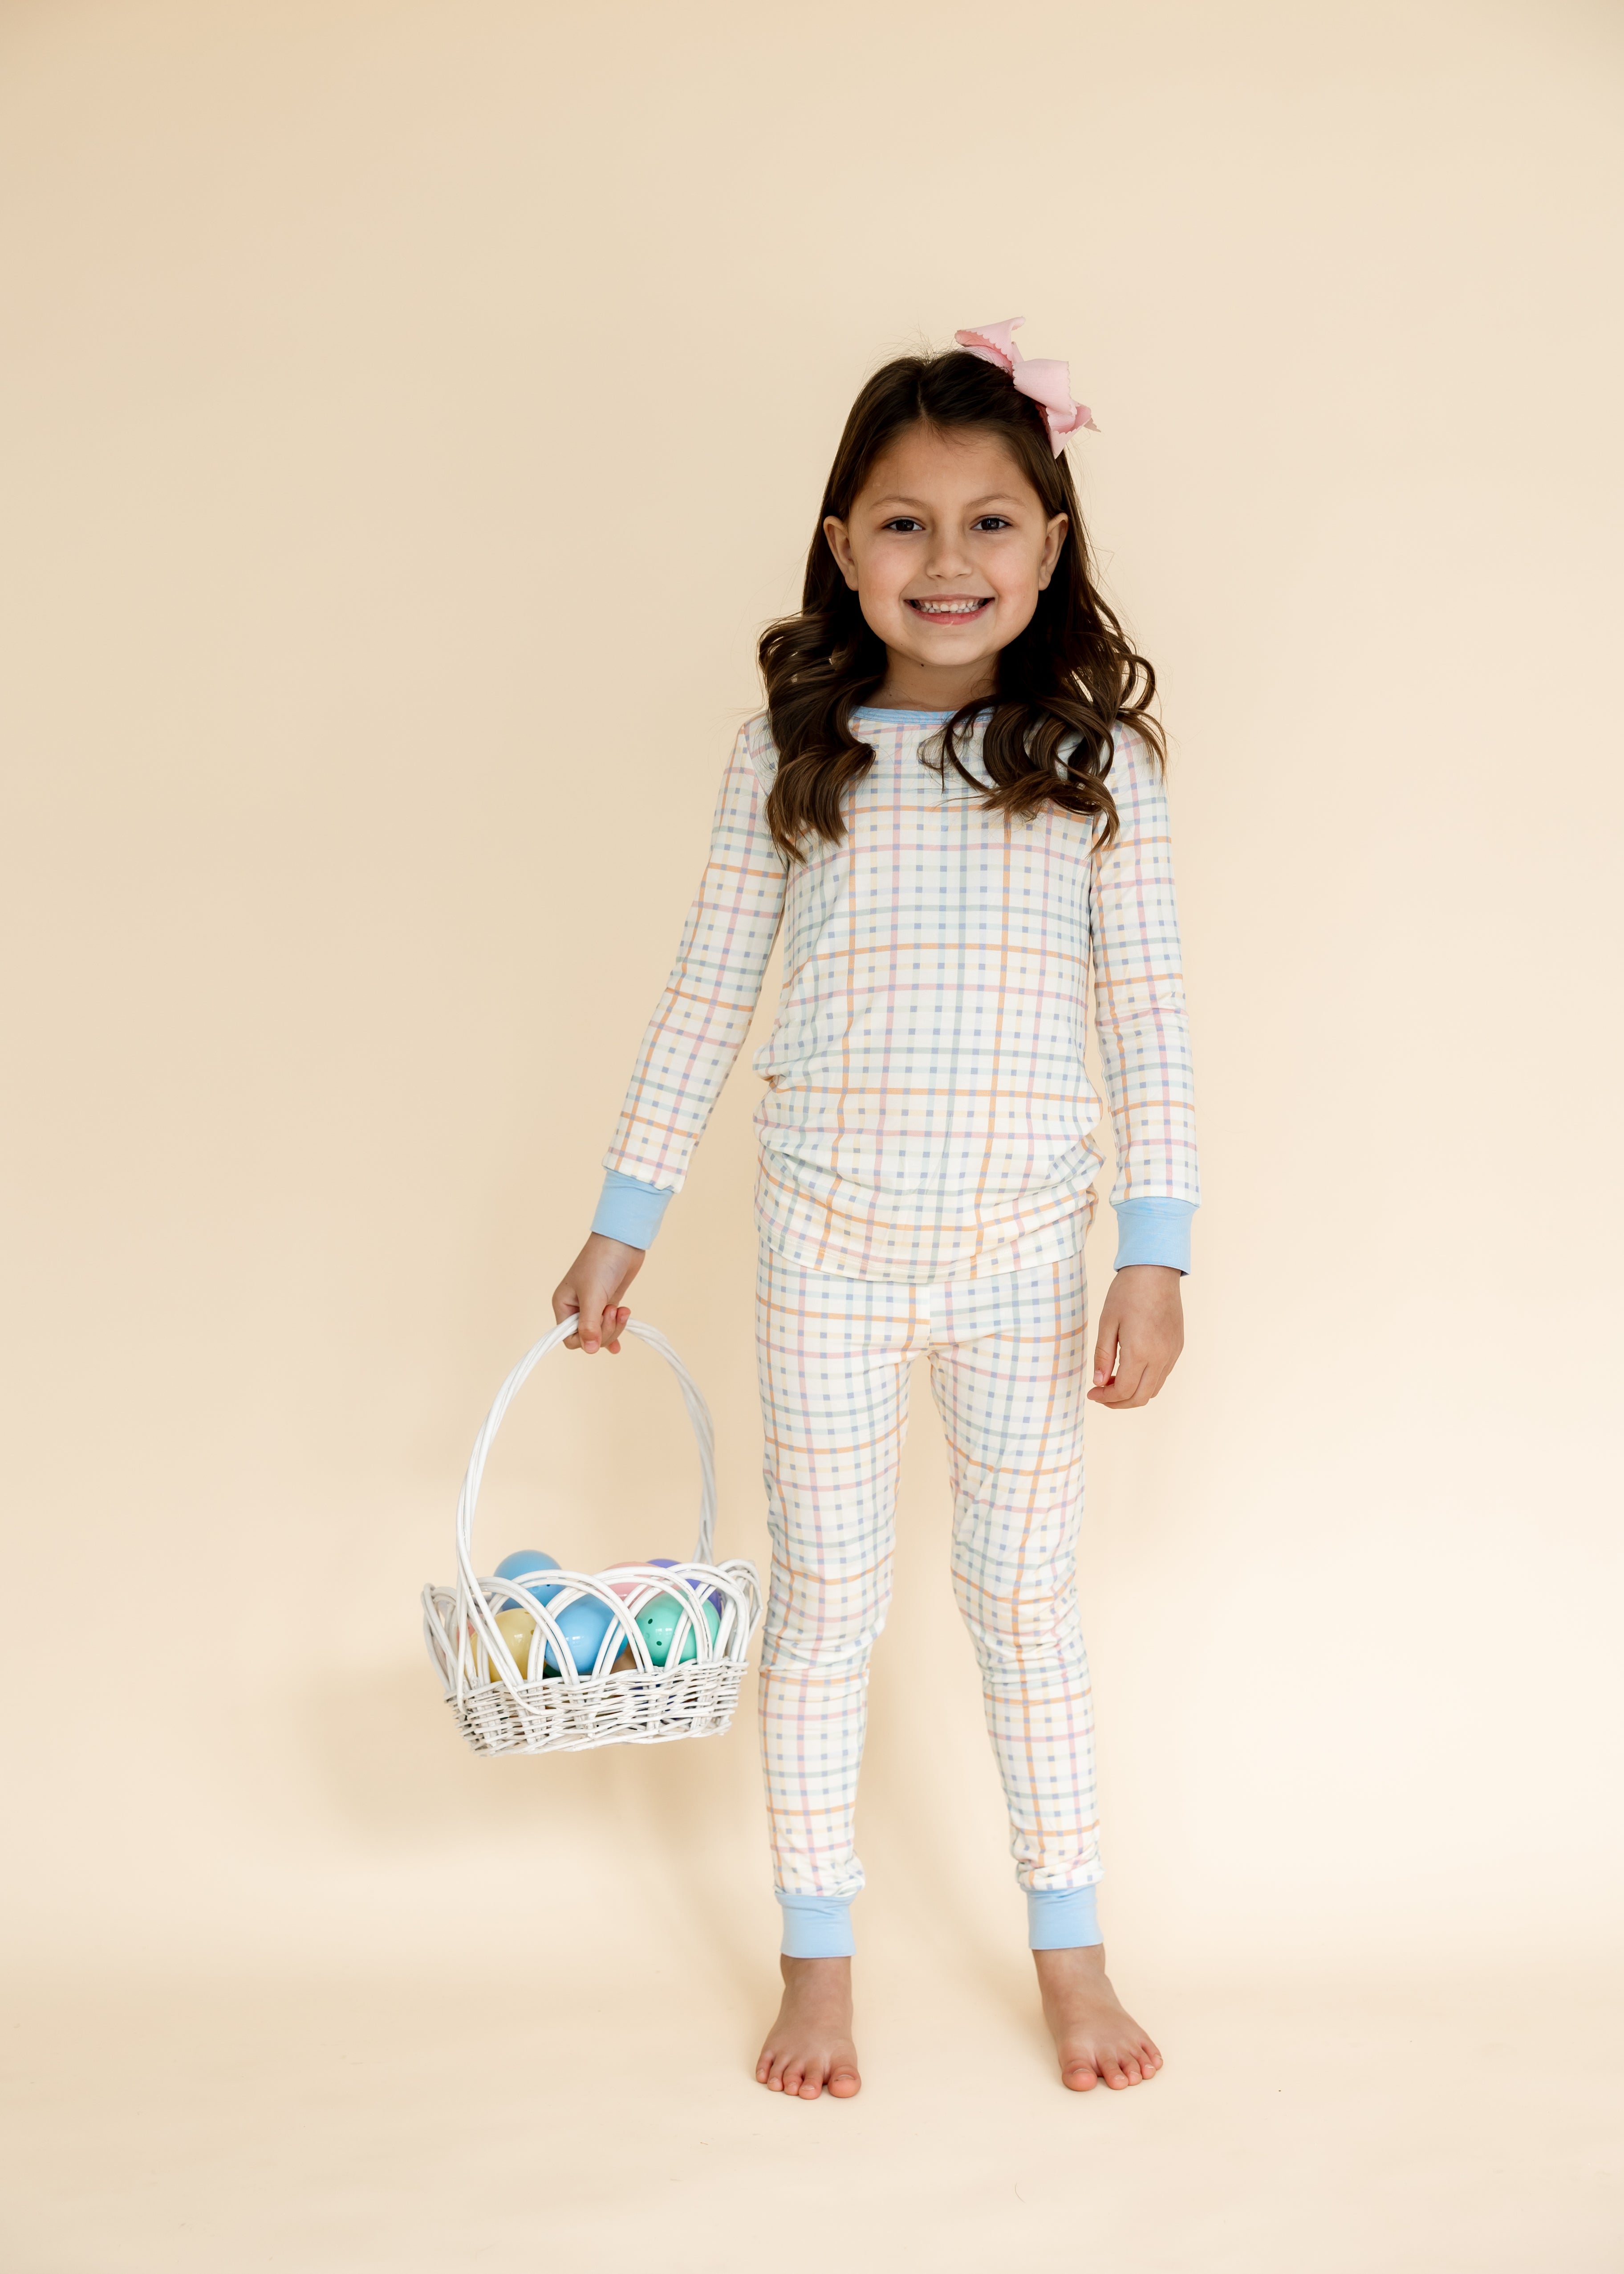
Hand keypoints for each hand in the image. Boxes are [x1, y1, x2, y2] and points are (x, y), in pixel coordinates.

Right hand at [551, 1233, 644, 1353]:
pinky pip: (608, 1326)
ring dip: (614, 1327)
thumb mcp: (593, 1295)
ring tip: (622, 1310)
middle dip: (604, 1331)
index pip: (568, 1338)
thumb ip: (589, 1324)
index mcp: (563, 1305)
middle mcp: (576, 1308)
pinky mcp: (608, 1303)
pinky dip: (615, 1332)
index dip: (585, 1338)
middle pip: (587, 1338)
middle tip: (613, 1312)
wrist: (622, 1242)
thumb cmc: (601, 1262)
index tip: (598, 1325)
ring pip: (600, 1333)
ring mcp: (593, 1306)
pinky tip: (619, 1345)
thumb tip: (590, 1349)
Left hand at [1087, 1266, 1183, 1407]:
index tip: (1092, 1392)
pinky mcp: (1177, 1347)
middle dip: (1118, 1402)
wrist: (1155, 1271)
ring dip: (1133, 1393)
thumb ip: (1103, 1355)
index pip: (1124, 1391)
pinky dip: (1146, 1381)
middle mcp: (1160, 1357)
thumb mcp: (1107, 1323)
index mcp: (1140, 1352)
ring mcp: (1172, 1353)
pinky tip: (1131, 1369)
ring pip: (1153, 1389)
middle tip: (1101, 1394)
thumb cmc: (1128, 1293)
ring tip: (1114, 1381)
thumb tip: (1099, 1382)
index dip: (1105, 1397)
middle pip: (1140, 1398)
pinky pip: (1163, 1375)